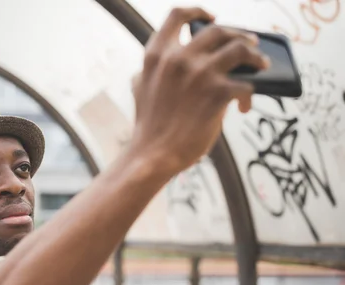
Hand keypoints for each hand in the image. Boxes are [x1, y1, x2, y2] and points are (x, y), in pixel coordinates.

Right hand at [130, 7, 269, 173]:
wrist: (154, 154)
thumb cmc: (149, 126)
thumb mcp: (140, 89)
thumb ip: (151, 70)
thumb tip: (163, 62)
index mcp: (156, 55)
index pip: (177, 16)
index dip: (197, 11)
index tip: (210, 16)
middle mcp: (178, 58)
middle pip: (218, 30)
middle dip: (237, 34)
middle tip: (248, 44)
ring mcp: (200, 74)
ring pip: (240, 48)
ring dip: (255, 56)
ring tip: (261, 64)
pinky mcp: (218, 93)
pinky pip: (246, 85)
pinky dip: (249, 96)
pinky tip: (245, 107)